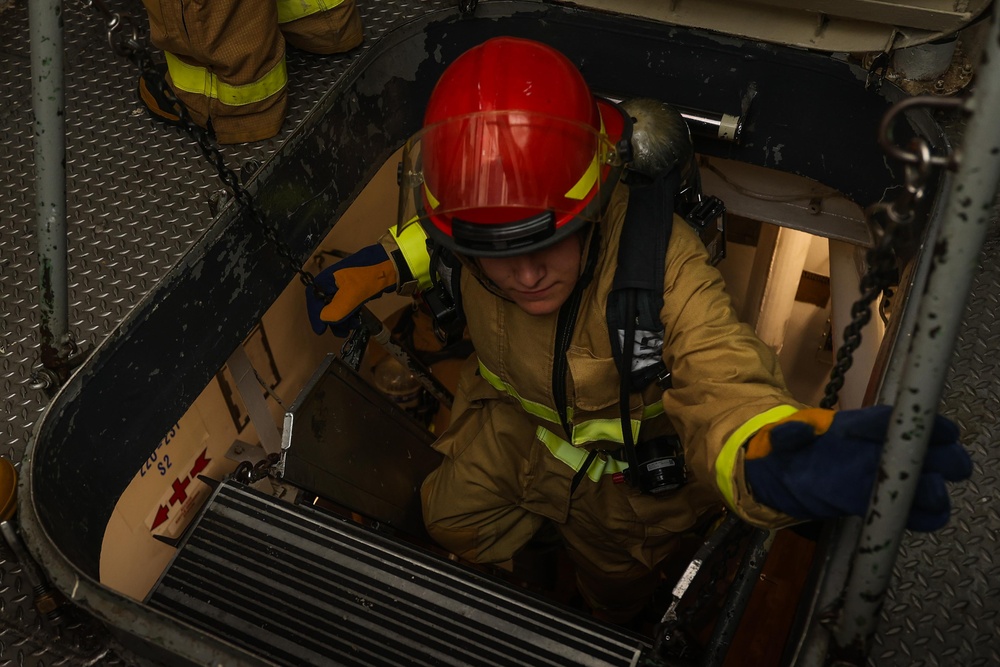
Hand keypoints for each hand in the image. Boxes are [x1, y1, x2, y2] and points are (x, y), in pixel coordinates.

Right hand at [305, 244, 396, 335]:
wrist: (390, 265)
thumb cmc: (368, 278)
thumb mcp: (351, 296)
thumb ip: (335, 311)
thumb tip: (325, 320)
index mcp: (326, 280)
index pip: (314, 301)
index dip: (315, 317)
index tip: (321, 331)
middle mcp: (331, 282)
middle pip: (325, 306)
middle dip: (333, 320)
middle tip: (343, 332)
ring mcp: (343, 286)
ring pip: (337, 307)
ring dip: (344, 319)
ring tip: (354, 325)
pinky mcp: (354, 290)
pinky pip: (347, 305)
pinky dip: (351, 314)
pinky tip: (358, 318)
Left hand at [744, 406, 971, 530]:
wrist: (780, 478)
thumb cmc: (787, 450)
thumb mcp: (782, 437)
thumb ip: (788, 433)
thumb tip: (795, 431)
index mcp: (857, 427)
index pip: (890, 420)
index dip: (916, 422)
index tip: (939, 430)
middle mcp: (878, 448)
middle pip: (923, 446)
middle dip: (941, 454)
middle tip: (946, 465)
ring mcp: (883, 474)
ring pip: (927, 476)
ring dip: (934, 486)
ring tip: (930, 494)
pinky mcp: (881, 501)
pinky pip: (915, 508)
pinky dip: (926, 513)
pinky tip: (926, 515)